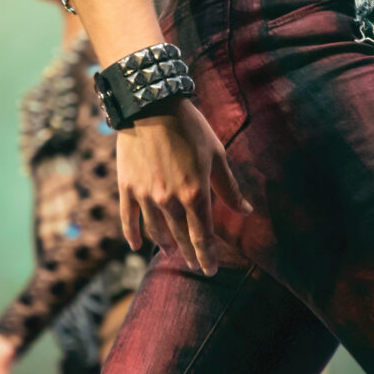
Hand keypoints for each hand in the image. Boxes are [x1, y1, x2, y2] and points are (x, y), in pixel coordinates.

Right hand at [115, 101, 248, 274]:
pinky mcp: (127, 187)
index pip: (203, 235)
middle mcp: (170, 201)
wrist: (150, 105)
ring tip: (171, 253)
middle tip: (194, 264)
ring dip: (165, 244)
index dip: (207, 255)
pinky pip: (128, 219)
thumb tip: (246, 211)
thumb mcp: (216, 154)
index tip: (210, 269)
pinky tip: (136, 247)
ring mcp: (146, 196)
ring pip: (156, 230)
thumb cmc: (189, 127)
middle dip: (189, 253)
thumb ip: (228, 187)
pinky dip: (131, 235)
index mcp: (195, 194)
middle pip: (181, 236)